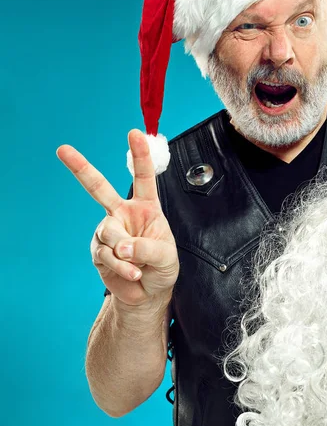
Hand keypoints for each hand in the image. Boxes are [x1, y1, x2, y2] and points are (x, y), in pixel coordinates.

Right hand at [56, 129, 179, 307]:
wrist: (148, 292)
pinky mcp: (98, 250)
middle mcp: (123, 214)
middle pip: (99, 188)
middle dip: (80, 168)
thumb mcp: (166, 256)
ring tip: (139, 268)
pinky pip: (105, 255)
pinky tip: (132, 274)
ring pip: (109, 233)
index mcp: (146, 207)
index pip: (143, 177)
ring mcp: (108, 231)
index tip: (135, 133)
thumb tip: (120, 245)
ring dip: (125, 255)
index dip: (139, 155)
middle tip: (62, 149)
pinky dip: (121, 267)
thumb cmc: (162, 267)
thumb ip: (146, 247)